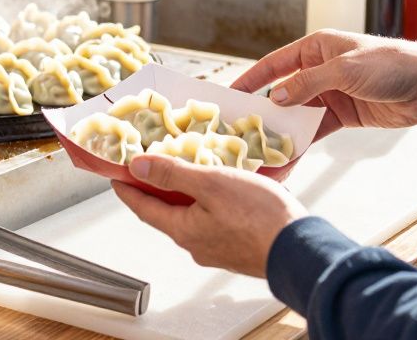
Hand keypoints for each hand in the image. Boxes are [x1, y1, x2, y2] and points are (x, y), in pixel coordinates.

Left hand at [112, 155, 306, 277]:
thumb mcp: (210, 184)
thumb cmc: (259, 217)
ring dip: (186, 196)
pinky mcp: (237, 247)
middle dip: (157, 190)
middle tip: (151, 166)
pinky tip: (221, 191)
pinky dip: (208, 204)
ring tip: (189, 171)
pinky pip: (213, 222)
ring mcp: (218, 248)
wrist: (300, 247)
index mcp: (183, 230)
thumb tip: (137, 167)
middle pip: (166, 213)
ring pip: (192, 217)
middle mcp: (196, 244)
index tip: (116, 177)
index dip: (128, 189)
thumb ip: (172, 174)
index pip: (143, 208)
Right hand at [231, 30, 416, 141]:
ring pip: (294, 118)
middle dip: (261, 116)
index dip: (251, 80)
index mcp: (315, 49)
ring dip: (279, 137)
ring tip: (258, 157)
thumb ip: (309, 83)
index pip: (274, 64)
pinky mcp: (341, 117)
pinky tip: (285, 163)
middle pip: (281, 94)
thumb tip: (277, 97)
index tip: (228, 96)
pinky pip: (313, 133)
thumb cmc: (390, 65)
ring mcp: (328, 95)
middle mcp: (317, 70)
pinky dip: (299, 147)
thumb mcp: (346, 70)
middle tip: (237, 135)